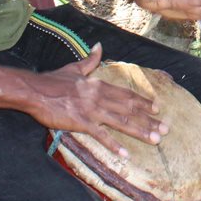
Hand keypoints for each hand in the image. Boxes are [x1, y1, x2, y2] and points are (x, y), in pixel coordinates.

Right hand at [28, 44, 167, 158]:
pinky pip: (101, 135)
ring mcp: (92, 110)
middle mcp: (100, 97)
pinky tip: (124, 154)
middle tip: (166, 129)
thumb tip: (99, 46)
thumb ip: (90, 60)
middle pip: (130, 109)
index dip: (143, 102)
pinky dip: (113, 145)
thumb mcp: (75, 68)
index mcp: (99, 85)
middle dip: (150, 119)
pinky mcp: (81, 123)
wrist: (35, 91)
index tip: (158, 108)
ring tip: (155, 140)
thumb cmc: (53, 80)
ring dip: (140, 131)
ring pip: (122, 122)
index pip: (127, 95)